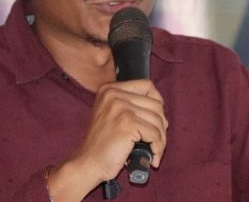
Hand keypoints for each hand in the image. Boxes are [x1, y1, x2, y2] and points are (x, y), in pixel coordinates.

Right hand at [48, 79, 167, 198]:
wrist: (87, 163)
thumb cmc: (103, 144)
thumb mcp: (112, 114)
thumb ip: (131, 104)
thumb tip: (161, 108)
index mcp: (109, 89)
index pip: (147, 86)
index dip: (158, 103)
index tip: (157, 120)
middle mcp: (114, 94)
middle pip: (156, 104)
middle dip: (161, 125)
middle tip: (157, 140)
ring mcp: (120, 107)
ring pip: (158, 120)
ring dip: (161, 139)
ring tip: (156, 151)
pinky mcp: (127, 123)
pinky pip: (154, 134)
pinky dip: (158, 148)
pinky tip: (154, 158)